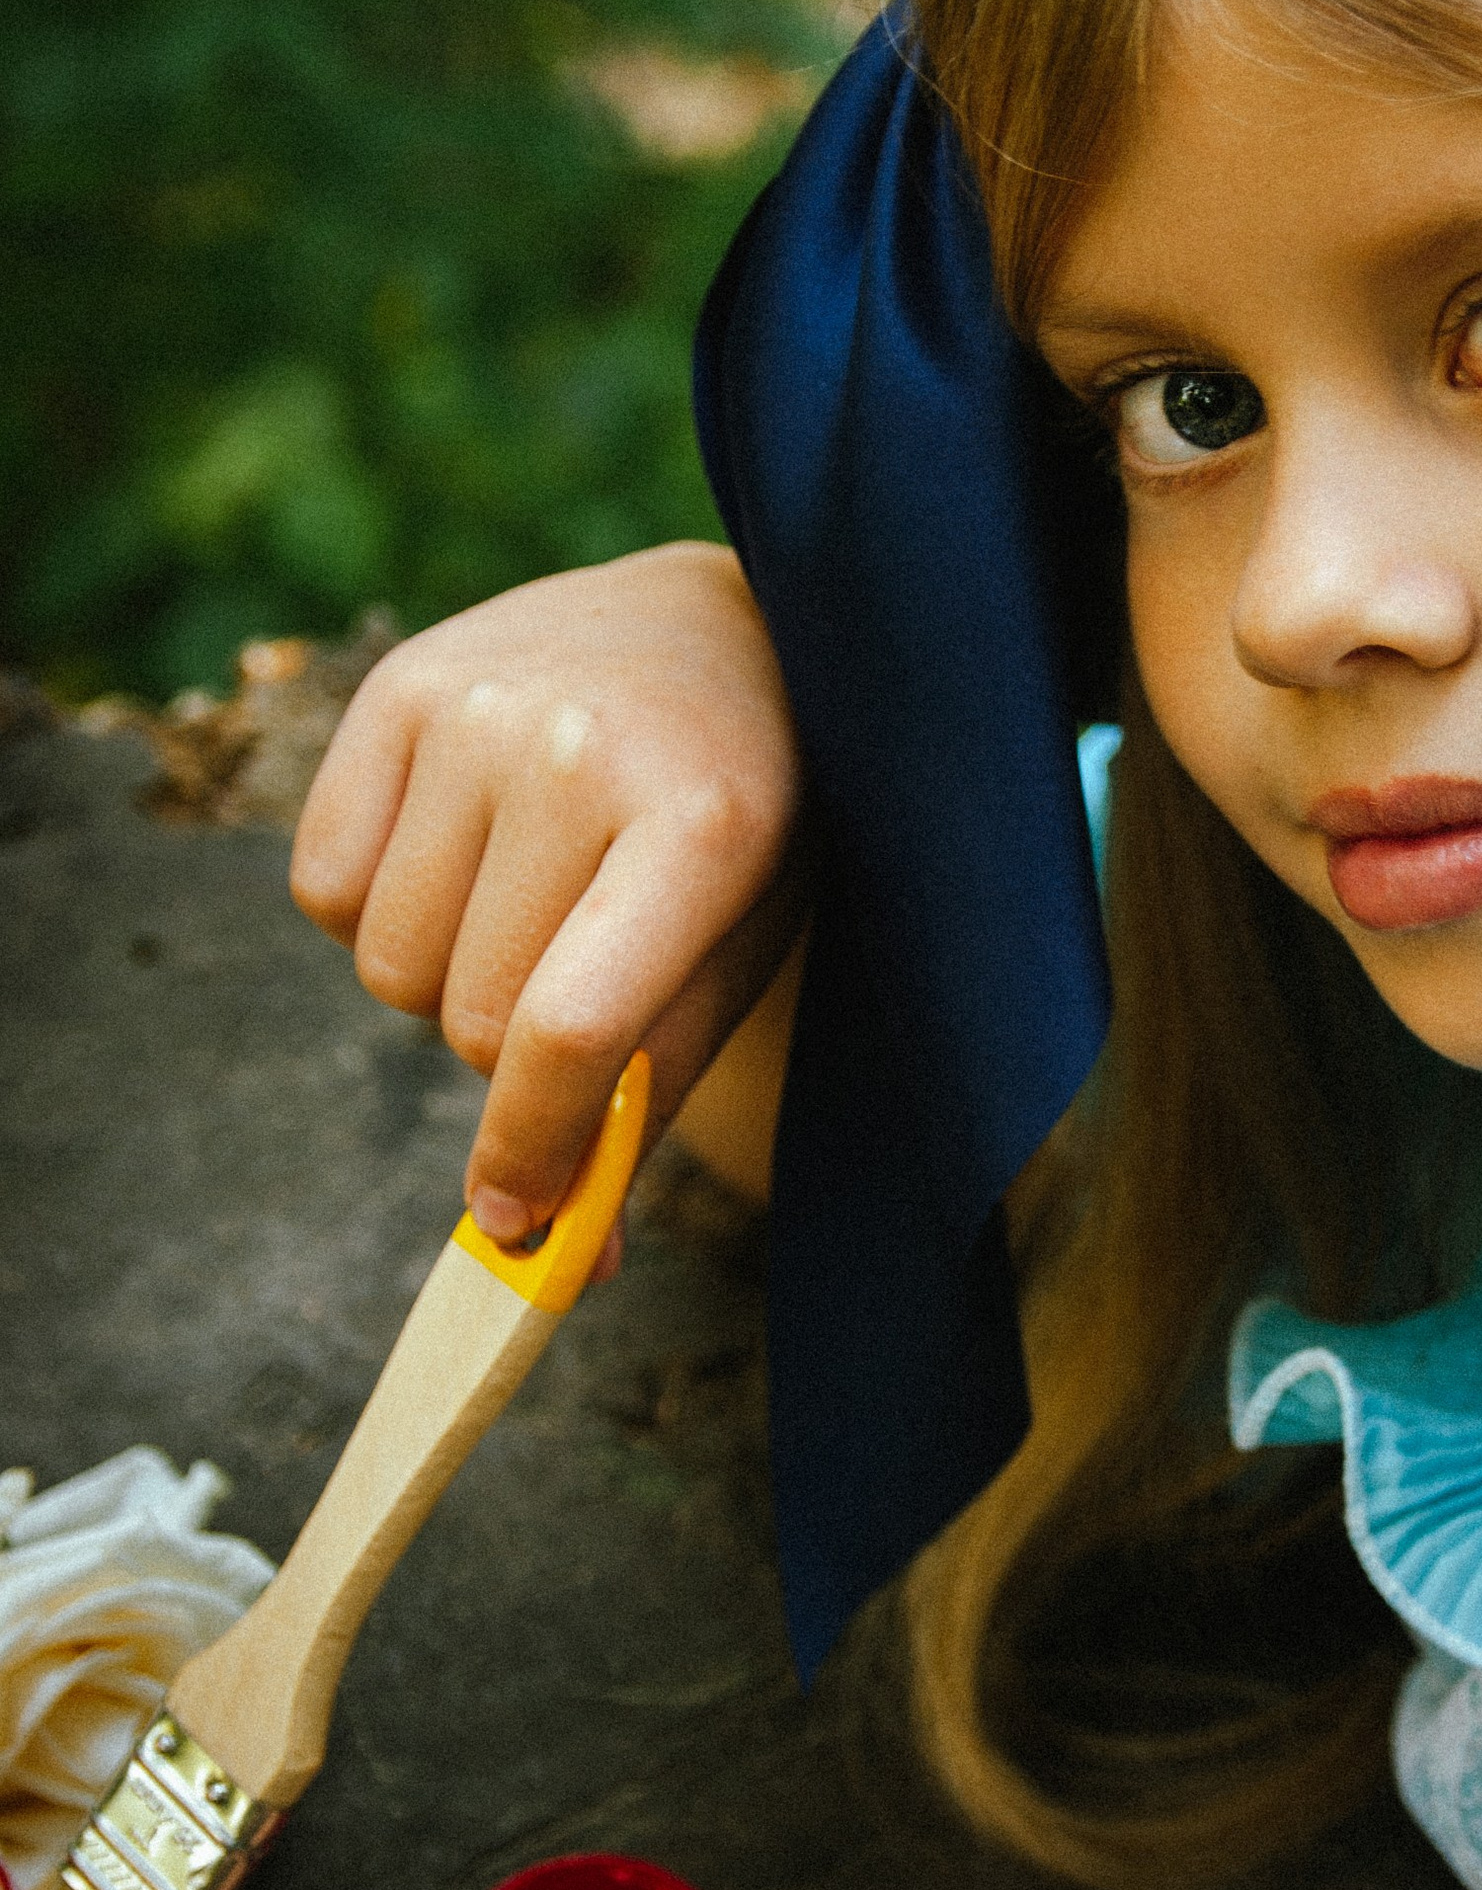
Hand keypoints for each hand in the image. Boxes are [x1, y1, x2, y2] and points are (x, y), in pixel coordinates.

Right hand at [290, 545, 805, 1242]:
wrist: (733, 626)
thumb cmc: (751, 820)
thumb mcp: (743, 951)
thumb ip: (649, 1100)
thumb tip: (568, 1262)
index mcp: (707, 827)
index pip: (568, 1030)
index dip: (529, 1148)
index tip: (516, 1219)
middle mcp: (581, 753)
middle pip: (469, 1020)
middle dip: (511, 1056)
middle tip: (575, 986)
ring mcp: (479, 706)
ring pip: (387, 968)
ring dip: (445, 979)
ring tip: (530, 903)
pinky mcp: (397, 684)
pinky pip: (323, 890)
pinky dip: (376, 911)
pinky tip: (465, 855)